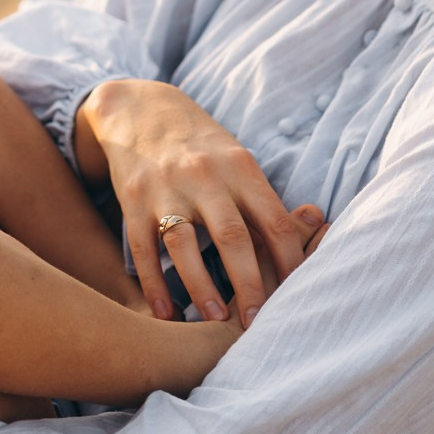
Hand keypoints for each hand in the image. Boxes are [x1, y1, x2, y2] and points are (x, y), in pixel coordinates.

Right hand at [77, 80, 324, 327]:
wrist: (140, 111)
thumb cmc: (201, 147)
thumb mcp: (237, 161)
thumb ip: (260, 201)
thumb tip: (300, 247)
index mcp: (239, 167)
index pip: (274, 220)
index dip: (290, 262)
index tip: (297, 296)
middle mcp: (204, 175)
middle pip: (233, 236)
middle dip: (249, 284)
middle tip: (256, 323)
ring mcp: (165, 188)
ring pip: (184, 244)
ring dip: (200, 286)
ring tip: (213, 320)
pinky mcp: (132, 201)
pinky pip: (143, 248)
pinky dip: (153, 284)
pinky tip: (163, 312)